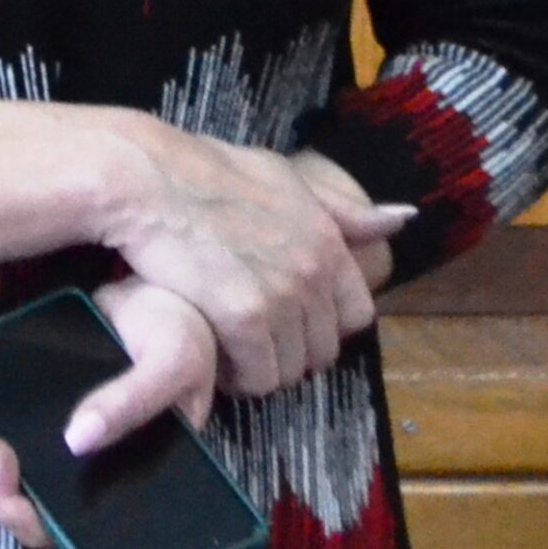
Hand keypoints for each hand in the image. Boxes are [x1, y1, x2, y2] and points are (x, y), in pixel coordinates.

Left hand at [0, 277, 219, 548]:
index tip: (3, 489)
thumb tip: (76, 440)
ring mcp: (56, 443)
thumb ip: (132, 401)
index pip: (70, 530)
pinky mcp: (36, 410)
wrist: (166, 292)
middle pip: (23, 502)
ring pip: (0, 471)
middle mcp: (87, 472)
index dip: (29, 519)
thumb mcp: (172, 363)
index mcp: (128, 481)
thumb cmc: (187, 335)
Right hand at [98, 115, 411, 398]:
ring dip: (260, 366)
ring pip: (291, 369)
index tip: (285, 319)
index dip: (320, 323)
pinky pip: (257, 376)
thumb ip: (340, 208)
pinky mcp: (244, 316)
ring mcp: (282, 294)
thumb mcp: (281, 178)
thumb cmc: (203, 172)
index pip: (356, 314)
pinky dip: (236, 376)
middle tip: (248, 335)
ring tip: (228, 345)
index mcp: (328, 239)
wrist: (146, 179)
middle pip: (323, 349)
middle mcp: (315, 269)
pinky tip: (213, 352)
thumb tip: (401, 218)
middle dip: (289, 349)